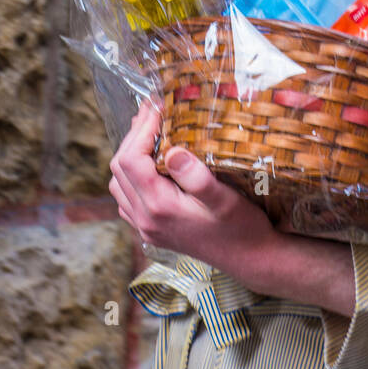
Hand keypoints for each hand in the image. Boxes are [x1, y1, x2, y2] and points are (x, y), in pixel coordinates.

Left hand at [108, 98, 277, 273]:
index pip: (131, 160)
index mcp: (159, 207)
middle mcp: (145, 219)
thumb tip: (172, 151)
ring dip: (129, 156)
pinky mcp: (151, 230)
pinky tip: (151, 166)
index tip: (157, 109)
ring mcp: (145, 227)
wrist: (250, 259)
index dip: (141, 130)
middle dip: (132, 137)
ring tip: (150, 134)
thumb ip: (197, 177)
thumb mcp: (225, 199)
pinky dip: (131, 176)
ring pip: (118, 184)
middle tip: (151, 114)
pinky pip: (126, 199)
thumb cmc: (241, 228)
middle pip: (119, 169)